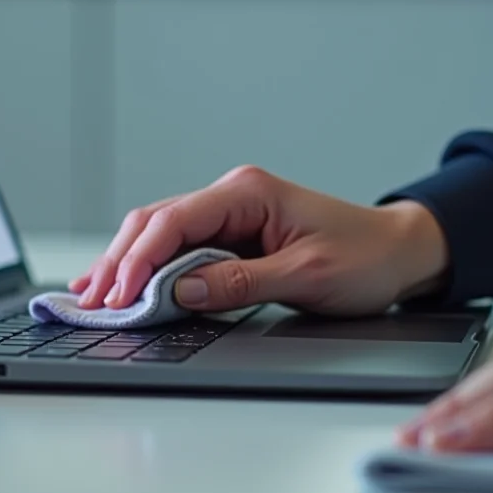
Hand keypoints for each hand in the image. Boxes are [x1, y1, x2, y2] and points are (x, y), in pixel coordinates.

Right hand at [69, 165, 449, 315]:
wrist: (401, 252)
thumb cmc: (365, 257)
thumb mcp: (305, 276)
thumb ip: (240, 282)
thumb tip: (182, 290)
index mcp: (247, 193)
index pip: (174, 221)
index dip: (139, 260)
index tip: (117, 294)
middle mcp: (233, 195)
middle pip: (155, 222)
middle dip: (120, 261)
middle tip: (91, 300)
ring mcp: (231, 213)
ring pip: (161, 233)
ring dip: (128, 263)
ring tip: (93, 294)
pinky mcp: (233, 234)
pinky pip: (181, 246)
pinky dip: (151, 266)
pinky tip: (127, 283)